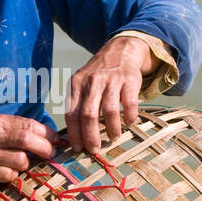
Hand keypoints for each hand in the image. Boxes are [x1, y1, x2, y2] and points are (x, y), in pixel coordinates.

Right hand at [0, 114, 60, 190]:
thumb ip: (20, 131)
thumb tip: (53, 137)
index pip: (28, 124)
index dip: (47, 133)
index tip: (57, 140)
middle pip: (26, 139)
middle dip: (44, 147)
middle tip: (51, 154)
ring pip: (21, 159)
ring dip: (27, 164)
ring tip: (21, 164)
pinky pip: (10, 174)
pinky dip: (14, 175)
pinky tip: (8, 173)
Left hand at [65, 34, 153, 155]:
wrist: (120, 51)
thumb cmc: (98, 75)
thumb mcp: (81, 84)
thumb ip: (77, 105)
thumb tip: (74, 137)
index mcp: (76, 84)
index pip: (72, 113)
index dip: (74, 134)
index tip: (78, 148)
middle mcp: (92, 81)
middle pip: (89, 114)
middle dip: (91, 136)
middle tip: (95, 149)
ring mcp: (111, 80)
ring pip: (109, 111)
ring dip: (112, 129)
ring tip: (113, 137)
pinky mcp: (129, 80)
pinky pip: (130, 104)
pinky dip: (130, 117)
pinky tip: (129, 122)